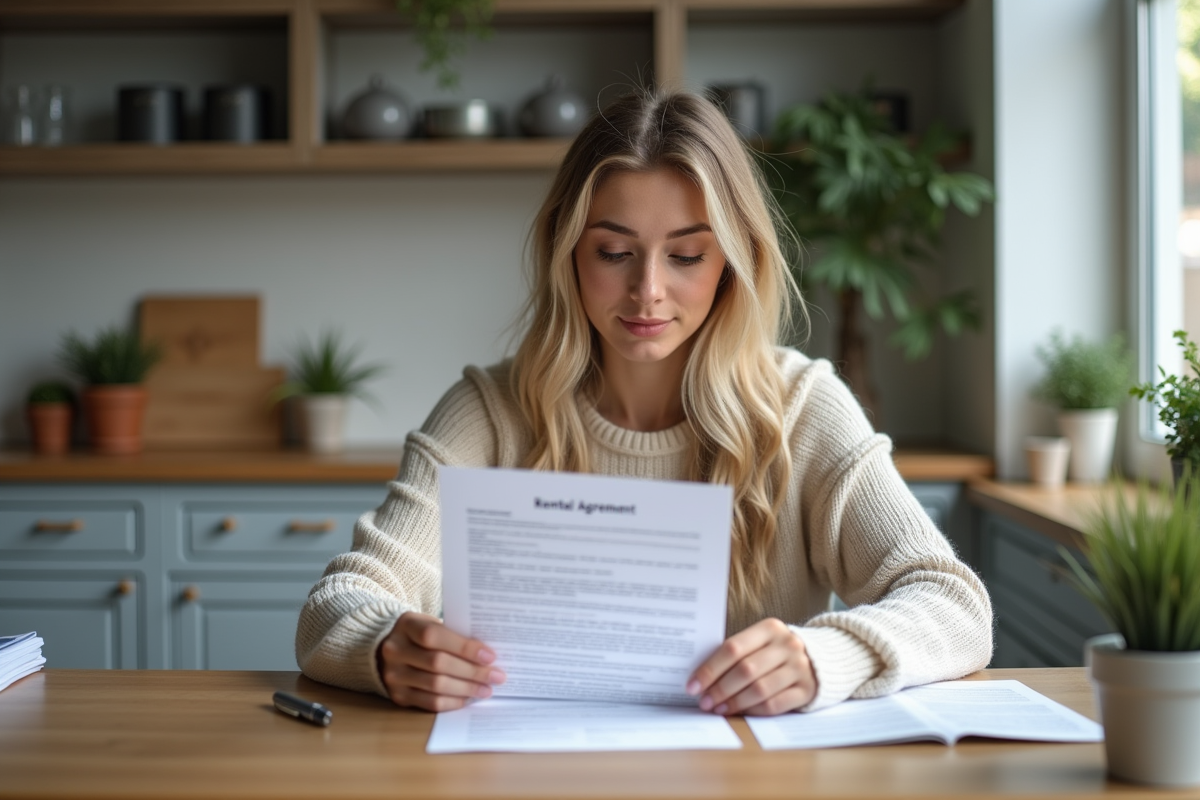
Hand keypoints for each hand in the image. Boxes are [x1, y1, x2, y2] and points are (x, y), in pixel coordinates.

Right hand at [376, 611, 505, 711]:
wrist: (389, 648)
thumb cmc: (421, 634)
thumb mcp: (432, 624)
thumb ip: (453, 635)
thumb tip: (487, 655)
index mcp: (406, 625)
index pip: (434, 636)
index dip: (464, 647)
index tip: (490, 656)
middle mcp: (395, 650)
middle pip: (438, 664)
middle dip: (472, 672)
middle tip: (496, 676)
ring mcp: (394, 675)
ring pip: (436, 686)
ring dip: (466, 689)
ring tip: (486, 689)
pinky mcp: (398, 695)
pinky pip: (429, 703)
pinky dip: (452, 702)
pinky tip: (468, 698)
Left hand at [686, 618, 816, 715]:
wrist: (821, 658)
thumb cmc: (776, 651)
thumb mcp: (760, 642)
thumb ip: (736, 654)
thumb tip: (700, 678)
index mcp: (770, 628)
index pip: (733, 648)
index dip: (709, 669)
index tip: (692, 685)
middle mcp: (787, 645)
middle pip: (745, 670)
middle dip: (720, 689)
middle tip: (704, 702)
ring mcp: (800, 668)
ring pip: (759, 689)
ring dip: (734, 702)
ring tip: (718, 709)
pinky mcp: (807, 690)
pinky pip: (774, 704)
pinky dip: (753, 711)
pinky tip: (740, 713)